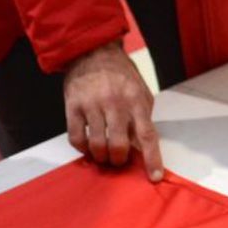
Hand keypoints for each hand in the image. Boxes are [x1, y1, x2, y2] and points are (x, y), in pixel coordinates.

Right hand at [63, 42, 163, 180]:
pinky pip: (76, 138)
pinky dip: (83, 148)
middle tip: (118, 159)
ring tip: (103, 155)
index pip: (147, 135)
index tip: (154, 176)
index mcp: (135, 99)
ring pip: (97, 145)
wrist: (93, 50)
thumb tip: (140, 146)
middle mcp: (115, 102)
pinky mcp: (73, 106)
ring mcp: (92, 104)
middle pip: (119, 145)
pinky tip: (87, 145)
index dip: (152, 158)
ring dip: (101, 157)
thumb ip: (142, 116)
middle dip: (119, 160)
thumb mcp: (139, 90)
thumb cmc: (120, 73)